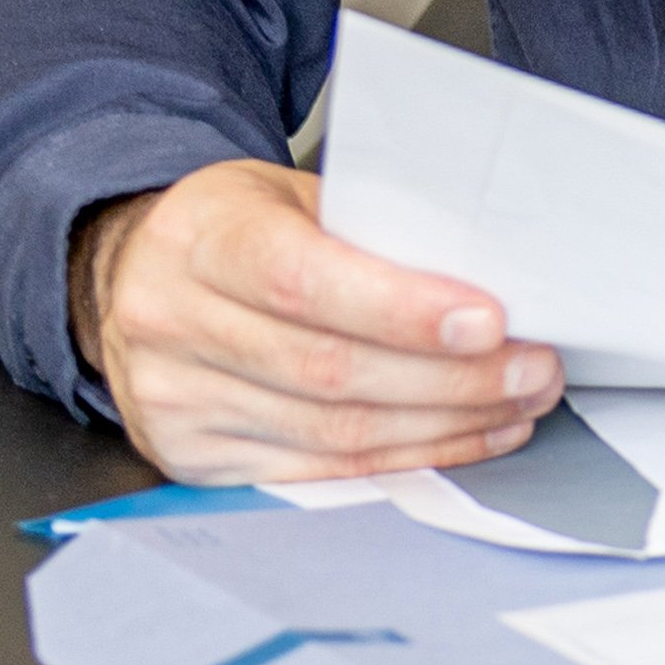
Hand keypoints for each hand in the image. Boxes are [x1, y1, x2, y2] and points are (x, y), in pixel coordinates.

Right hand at [67, 158, 559, 484]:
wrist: (132, 279)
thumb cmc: (233, 229)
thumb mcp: (286, 195)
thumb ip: (366, 228)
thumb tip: (484, 272)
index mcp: (200, 237)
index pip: (303, 279)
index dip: (401, 308)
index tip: (488, 319)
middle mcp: (172, 320)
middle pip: (328, 370)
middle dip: (450, 378)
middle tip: (533, 367)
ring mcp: (175, 399)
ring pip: (332, 431)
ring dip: (442, 424)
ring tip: (516, 402)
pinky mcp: (192, 456)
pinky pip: (317, 469)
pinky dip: (402, 458)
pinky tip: (462, 437)